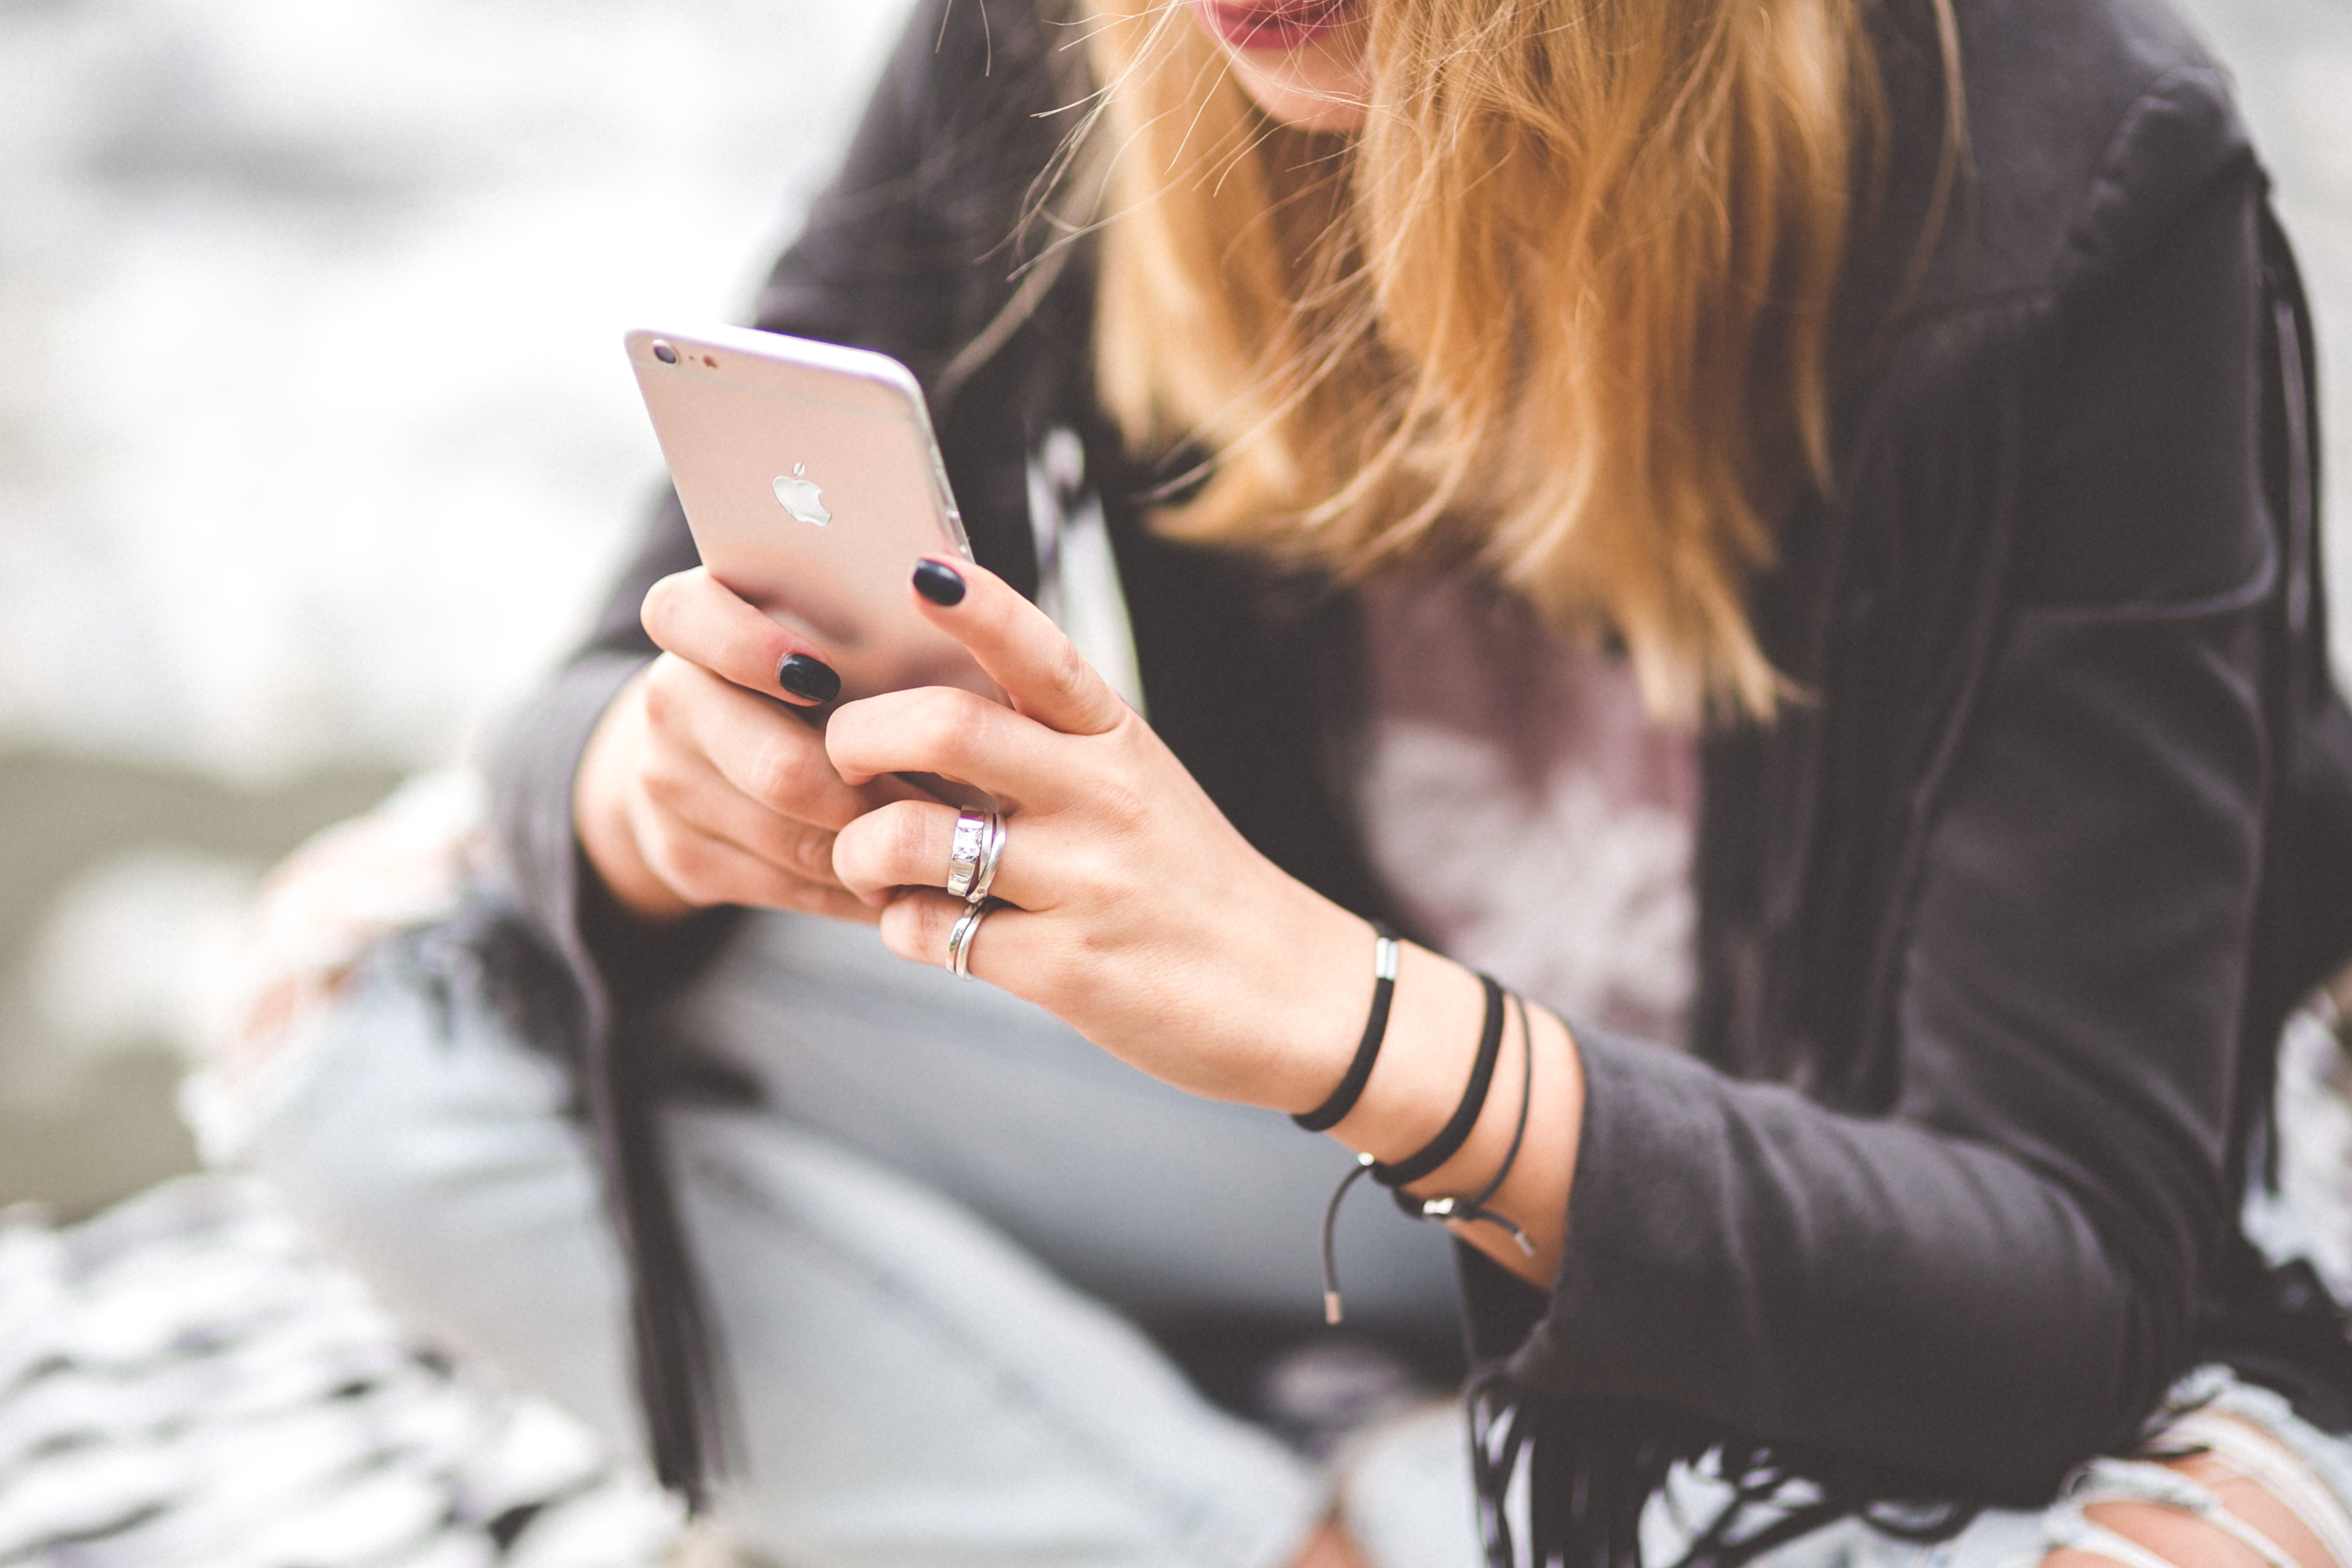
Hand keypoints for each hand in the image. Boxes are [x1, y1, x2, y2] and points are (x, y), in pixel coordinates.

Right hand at [574, 567, 915, 922]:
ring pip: (794, 840)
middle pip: (779, 767)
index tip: (825, 676)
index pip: (683, 616)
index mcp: (691, 624)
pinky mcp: (683, 859)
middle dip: (876, 793)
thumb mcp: (816, 629)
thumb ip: (857, 622)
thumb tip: (948, 629)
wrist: (699, 756)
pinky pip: (790, 886)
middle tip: (951, 798)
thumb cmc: (798, 677)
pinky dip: (856, 887)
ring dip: (880, 846)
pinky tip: (900, 875)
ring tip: (943, 837)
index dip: (750, 649)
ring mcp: (667, 787)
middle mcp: (669, 704)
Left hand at [826, 559, 1374, 1108]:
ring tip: (868, 862)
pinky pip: (930, 932)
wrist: (1286, 993)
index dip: (977, 606)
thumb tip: (919, 706)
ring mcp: (1083, 883)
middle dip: (858, 735)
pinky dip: (899, 926)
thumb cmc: (1186, 881)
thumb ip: (1044, 743)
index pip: (1041, 652)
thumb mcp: (1136, 784)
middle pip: (948, 728)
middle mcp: (1101, 798)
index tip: (922, 571)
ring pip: (913, 838)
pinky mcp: (1063, 968)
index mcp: (1116, 739)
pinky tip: (924, 924)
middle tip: (840, 756)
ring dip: (860, 850)